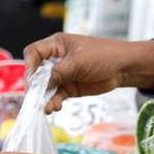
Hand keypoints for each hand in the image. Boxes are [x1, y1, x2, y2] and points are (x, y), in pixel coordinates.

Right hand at [23, 33, 153, 112]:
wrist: (124, 68)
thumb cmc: (104, 56)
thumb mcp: (79, 62)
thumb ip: (58, 73)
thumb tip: (40, 85)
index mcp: (57, 45)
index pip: (33, 53)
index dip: (29, 65)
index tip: (32, 79)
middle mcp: (56, 59)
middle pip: (36, 72)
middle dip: (35, 86)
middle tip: (36, 97)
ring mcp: (61, 74)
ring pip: (44, 87)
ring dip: (44, 98)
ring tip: (48, 107)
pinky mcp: (68, 87)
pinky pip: (54, 96)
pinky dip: (53, 102)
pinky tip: (55, 107)